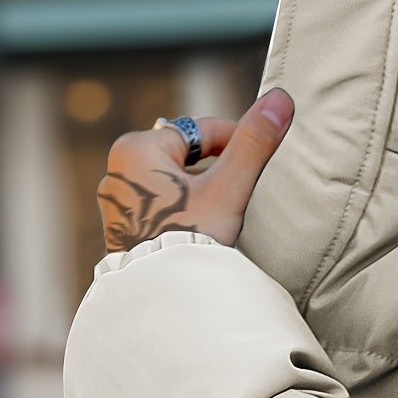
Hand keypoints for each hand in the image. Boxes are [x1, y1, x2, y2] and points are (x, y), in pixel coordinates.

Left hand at [96, 86, 293, 253]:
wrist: (163, 297)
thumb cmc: (191, 240)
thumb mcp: (229, 189)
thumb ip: (253, 144)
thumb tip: (280, 100)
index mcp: (137, 148)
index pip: (199, 132)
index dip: (236, 142)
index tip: (260, 160)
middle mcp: (118, 170)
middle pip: (184, 158)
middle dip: (214, 170)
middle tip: (242, 192)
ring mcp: (116, 203)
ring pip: (172, 184)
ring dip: (199, 192)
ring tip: (223, 216)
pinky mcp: (121, 230)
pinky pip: (159, 208)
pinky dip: (181, 213)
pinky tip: (200, 231)